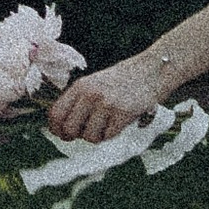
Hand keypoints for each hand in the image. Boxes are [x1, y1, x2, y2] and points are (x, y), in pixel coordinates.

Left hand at [44, 58, 167, 144]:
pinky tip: (119, 124)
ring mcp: (106, 104)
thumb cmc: (124, 80)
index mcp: (80, 87)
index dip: (57, 129)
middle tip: (86, 134)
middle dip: (76, 136)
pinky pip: (108, 135)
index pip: (56, 113)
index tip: (64, 134)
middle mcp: (90, 94)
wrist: (152, 71)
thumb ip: (80, 100)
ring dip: (97, 137)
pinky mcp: (122, 113)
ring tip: (106, 127)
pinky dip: (112, 134)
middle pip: (70, 128)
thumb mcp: (95, 83)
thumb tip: (66, 127)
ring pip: (89, 136)